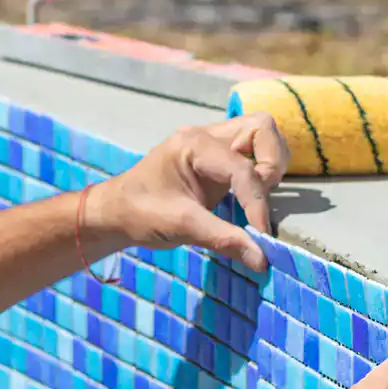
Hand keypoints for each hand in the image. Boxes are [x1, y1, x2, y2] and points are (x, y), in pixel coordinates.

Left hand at [87, 113, 291, 270]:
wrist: (116, 212)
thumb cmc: (139, 214)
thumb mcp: (179, 226)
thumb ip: (223, 239)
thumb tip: (262, 260)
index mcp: (193, 145)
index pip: (242, 168)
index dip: (257, 204)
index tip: (260, 237)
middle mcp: (207, 136)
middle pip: (261, 129)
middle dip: (271, 164)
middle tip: (260, 200)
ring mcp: (214, 144)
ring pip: (261, 137)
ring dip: (269, 166)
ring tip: (254, 201)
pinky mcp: (219, 159)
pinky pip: (252, 154)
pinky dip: (260, 173)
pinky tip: (248, 200)